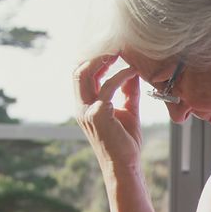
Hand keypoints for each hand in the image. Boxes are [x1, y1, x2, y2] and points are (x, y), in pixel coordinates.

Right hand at [73, 54, 143, 173]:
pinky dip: (120, 76)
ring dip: (103, 60)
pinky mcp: (98, 115)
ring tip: (121, 52)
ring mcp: (87, 110)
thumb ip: (128, 92)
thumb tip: (132, 73)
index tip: (112, 51)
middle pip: (78, 71)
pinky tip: (133, 72)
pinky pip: (108, 87)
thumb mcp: (127, 111)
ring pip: (86, 75)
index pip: (81, 76)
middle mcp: (81, 107)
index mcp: (85, 106)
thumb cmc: (125, 141)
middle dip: (95, 56)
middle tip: (115, 46)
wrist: (125, 165)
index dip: (93, 61)